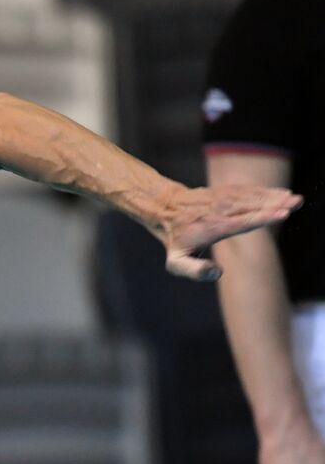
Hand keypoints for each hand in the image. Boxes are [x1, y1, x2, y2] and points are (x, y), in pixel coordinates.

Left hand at [157, 184, 301, 280]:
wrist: (166, 208)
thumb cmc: (175, 239)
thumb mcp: (176, 261)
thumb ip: (193, 270)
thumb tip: (216, 272)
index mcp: (210, 228)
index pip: (239, 223)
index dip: (260, 218)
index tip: (280, 215)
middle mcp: (218, 211)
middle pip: (250, 207)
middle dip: (274, 205)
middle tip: (296, 203)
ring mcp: (222, 199)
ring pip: (251, 197)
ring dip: (274, 197)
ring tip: (294, 199)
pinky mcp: (226, 192)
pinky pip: (247, 191)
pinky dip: (264, 191)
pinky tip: (281, 193)